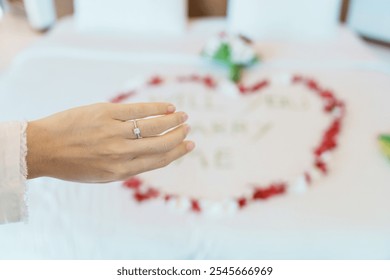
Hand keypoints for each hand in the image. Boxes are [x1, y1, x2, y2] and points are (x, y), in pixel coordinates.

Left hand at [26, 102, 193, 182]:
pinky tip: (168, 106)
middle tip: (188, 127)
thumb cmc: (73, 164)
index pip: (159, 160)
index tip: (190, 144)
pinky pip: (138, 109)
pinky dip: (157, 107)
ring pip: (154, 125)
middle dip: (179, 135)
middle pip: (161, 143)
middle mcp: (121, 153)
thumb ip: (128, 166)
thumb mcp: (102, 174)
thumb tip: (152, 153)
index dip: (178, 152)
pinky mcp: (106, 113)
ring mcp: (114, 132)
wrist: (42, 148)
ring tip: (183, 115)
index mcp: (121, 172)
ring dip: (173, 119)